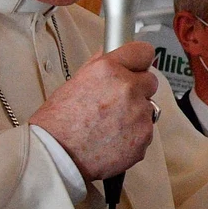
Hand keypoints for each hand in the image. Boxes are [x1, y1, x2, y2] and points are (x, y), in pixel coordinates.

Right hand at [30, 41, 156, 180]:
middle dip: (138, 90)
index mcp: (109, 69)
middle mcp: (128, 88)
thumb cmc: (58, 123)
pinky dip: (135, 135)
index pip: (142, 52)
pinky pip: (146, 131)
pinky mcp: (145, 136)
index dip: (138, 61)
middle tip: (117, 103)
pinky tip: (113, 139)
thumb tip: (110, 53)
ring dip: (136, 114)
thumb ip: (97, 66)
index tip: (136, 67)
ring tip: (110, 126)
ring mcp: (139, 113)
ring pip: (148, 108)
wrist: (57, 156)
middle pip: (150, 81)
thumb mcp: (73, 83)